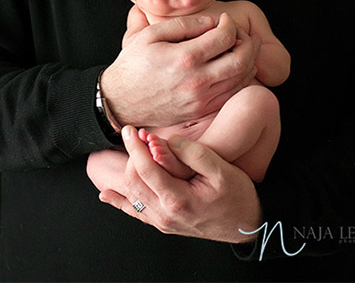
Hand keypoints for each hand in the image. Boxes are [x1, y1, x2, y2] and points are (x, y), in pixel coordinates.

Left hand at [97, 125, 260, 242]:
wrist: (247, 226)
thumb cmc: (237, 197)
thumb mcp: (222, 171)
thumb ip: (194, 153)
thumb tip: (170, 140)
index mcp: (178, 200)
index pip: (145, 169)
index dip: (135, 146)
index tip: (131, 129)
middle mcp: (165, 214)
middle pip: (134, 180)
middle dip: (131, 155)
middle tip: (135, 135)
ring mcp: (162, 222)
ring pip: (132, 194)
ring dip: (128, 170)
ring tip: (131, 149)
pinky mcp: (163, 224)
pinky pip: (135, 213)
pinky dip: (119, 202)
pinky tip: (106, 194)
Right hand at [101, 13, 258, 126]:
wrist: (120, 100)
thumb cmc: (132, 65)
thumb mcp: (149, 35)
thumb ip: (181, 24)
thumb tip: (211, 22)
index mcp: (184, 58)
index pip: (224, 37)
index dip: (230, 24)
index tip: (224, 20)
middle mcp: (197, 81)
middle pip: (242, 58)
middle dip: (248, 41)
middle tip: (240, 33)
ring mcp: (201, 99)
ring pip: (242, 78)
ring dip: (248, 59)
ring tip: (240, 47)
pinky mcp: (201, 110)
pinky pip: (232, 93)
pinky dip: (240, 78)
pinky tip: (233, 67)